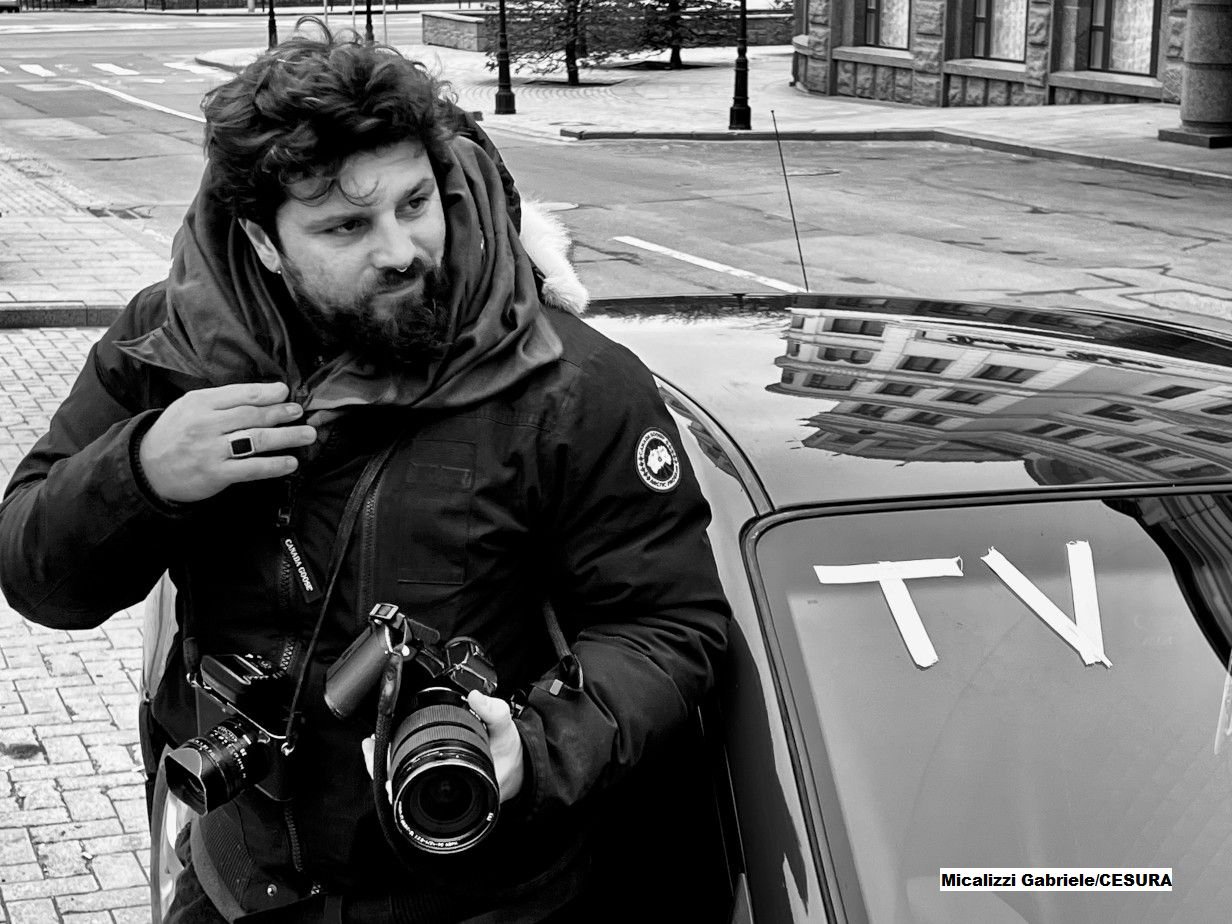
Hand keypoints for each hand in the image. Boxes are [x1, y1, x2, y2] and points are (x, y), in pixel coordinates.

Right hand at [137, 382, 316, 502]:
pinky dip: (274, 465)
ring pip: (257, 440)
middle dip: (281, 413)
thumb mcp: (190, 407)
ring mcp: (212, 450)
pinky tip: (290, 462)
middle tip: (300, 413)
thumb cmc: (175, 433)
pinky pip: (252, 468)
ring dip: (287, 437)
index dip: (266, 393)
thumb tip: (261, 395)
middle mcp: (206, 424)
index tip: (285, 393)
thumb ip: (221, 401)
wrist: (147, 468)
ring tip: (307, 434)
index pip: (240, 394)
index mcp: (200, 403)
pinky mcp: (217, 474)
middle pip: (252, 415)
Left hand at [360, 693, 523, 803]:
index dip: (395, 777)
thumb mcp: (508, 732)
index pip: (419, 790)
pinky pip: (410, 777)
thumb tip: (474, 697)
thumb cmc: (510, 757)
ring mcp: (439, 793)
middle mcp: (446, 798)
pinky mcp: (437, 783)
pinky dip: (397, 764)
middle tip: (370, 746)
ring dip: (386, 765)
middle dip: (382, 768)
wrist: (519, 770)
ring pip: (403, 785)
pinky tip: (389, 748)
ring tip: (373, 745)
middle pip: (403, 790)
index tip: (382, 753)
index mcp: (461, 788)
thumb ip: (495, 713)